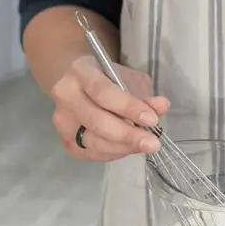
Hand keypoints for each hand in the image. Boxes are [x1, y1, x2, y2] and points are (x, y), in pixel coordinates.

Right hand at [50, 55, 169, 161]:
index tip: (152, 119)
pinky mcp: (65, 141)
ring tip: (144, 145)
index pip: (103, 93)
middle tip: (152, 143)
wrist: (77, 81)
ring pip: (94, 142)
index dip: (128, 107)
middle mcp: (66, 96)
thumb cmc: (106, 76)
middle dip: (128, 135)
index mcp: (80, 72)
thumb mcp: (126, 76)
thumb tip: (161, 107)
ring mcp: (62, 121)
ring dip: (123, 147)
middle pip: (97, 121)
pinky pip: (92, 153)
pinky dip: (114, 153)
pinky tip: (128, 148)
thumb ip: (143, 93)